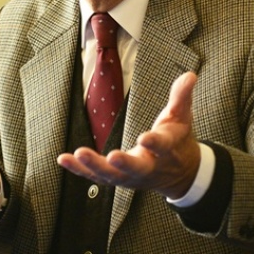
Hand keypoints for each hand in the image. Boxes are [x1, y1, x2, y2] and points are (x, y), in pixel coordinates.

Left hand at [57, 71, 200, 199]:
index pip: (163, 146)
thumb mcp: (183, 116)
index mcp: (168, 149)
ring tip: (78, 154)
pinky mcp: (117, 178)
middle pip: (136, 169)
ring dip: (94, 167)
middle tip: (112, 157)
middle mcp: (150, 167)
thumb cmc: (178, 138)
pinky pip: (96, 177)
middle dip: (124, 164)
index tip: (144, 138)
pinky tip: (64, 159)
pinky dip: (79, 170)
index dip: (155, 143)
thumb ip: (182, 96)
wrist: (179, 172)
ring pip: (113, 176)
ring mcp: (132, 176)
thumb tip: (190, 75)